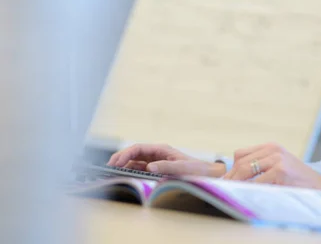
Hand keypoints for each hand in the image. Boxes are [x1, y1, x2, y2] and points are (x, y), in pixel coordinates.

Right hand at [107, 143, 225, 176]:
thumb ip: (166, 166)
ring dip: (124, 166)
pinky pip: (139, 169)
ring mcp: (155, 161)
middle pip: (134, 153)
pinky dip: (130, 172)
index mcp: (161, 149)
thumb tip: (149, 167)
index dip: (125, 154)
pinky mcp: (156, 170)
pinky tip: (124, 176)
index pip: (138, 148)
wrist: (206, 174)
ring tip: (112, 173)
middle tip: (108, 168)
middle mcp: (157, 154)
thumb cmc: (196, 169)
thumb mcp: (182, 167)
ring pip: (134, 161)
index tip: (116, 162)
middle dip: (120, 158)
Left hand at [223, 142, 320, 190]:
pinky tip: (247, 194)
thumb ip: (260, 165)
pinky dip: (249, 189)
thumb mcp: (278, 165)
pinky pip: (257, 181)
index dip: (231, 169)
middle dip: (230, 177)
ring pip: (245, 169)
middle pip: (241, 162)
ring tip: (231, 192)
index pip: (241, 154)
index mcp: (270, 146)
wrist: (319, 186)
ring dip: (236, 183)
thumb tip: (234, 176)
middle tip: (223, 189)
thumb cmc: (297, 179)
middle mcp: (273, 149)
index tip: (225, 181)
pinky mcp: (280, 171)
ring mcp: (277, 159)